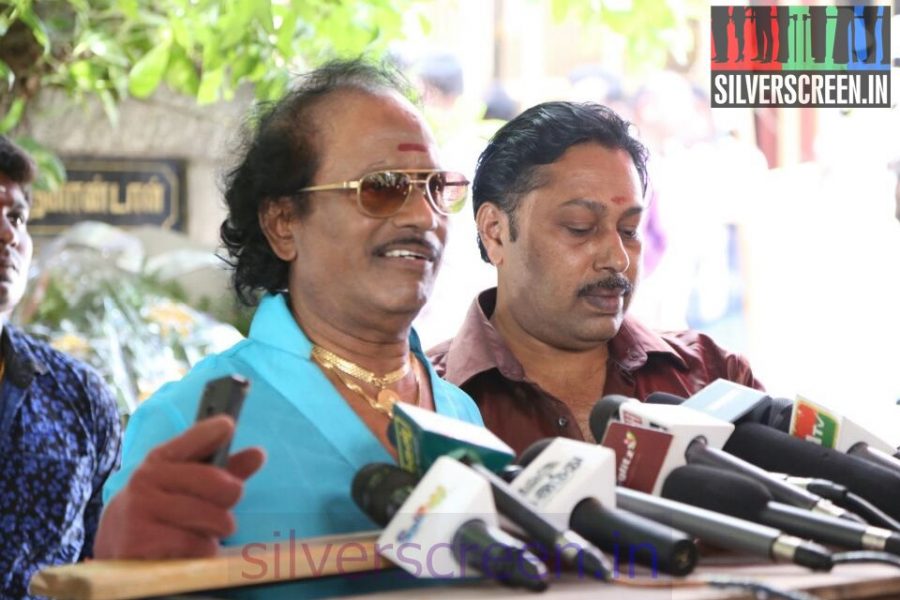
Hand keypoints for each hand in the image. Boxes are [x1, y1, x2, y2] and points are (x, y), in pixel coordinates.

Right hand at [94, 415, 265, 558]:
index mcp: (161, 459)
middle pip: (216, 483)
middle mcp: (147, 478)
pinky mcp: (140, 540)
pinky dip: (202, 550)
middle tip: (225, 509)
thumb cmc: (165, 506)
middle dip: (231, 498)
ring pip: (211, 516)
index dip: (212, 432)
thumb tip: (259, 454)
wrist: (117, 540)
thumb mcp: (188, 483)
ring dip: (217, 529)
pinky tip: (189, 550)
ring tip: (204, 531)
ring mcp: (141, 509)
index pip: (192, 439)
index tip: (227, 427)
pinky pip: (195, 545)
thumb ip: (225, 470)